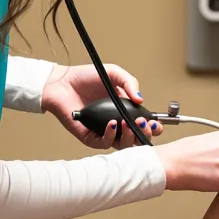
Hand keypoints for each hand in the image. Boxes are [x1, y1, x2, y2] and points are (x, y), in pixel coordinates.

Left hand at [41, 62, 163, 147]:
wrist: (62, 82)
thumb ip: (130, 83)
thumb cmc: (85, 78)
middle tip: (144, 124)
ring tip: (129, 123)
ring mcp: (104, 131)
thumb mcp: (114, 74)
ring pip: (123, 144)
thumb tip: (141, 99)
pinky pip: (104, 143)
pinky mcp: (90, 137)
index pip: (144, 123)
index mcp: (125, 110)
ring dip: (129, 136)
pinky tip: (112, 124)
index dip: (153, 126)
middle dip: (145, 133)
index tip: (156, 123)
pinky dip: (110, 135)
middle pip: (137, 138)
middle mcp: (117, 123)